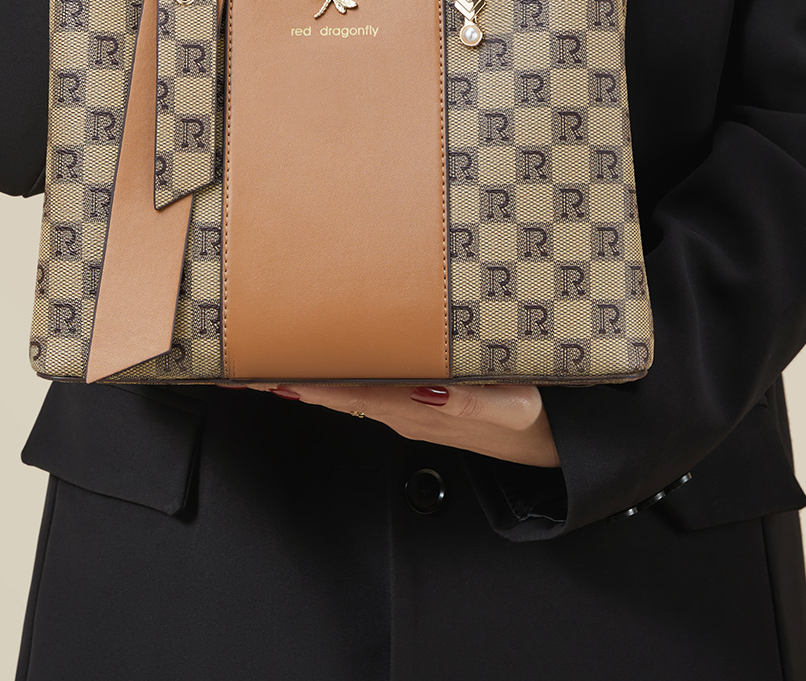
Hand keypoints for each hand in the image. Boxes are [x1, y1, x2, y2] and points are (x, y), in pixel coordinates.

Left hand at [227, 382, 560, 467]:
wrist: (561, 447)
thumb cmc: (541, 422)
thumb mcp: (520, 408)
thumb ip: (477, 403)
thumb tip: (430, 388)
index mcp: (420, 410)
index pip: (347, 391)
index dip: (304, 379)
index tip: (262, 368)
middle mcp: (405, 413)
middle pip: (335, 391)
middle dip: (291, 375)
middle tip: (244, 358)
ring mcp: (411, 413)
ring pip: (347, 391)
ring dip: (310, 376)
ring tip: (268, 358)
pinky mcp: (422, 408)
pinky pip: (368, 390)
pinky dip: (339, 378)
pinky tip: (325, 364)